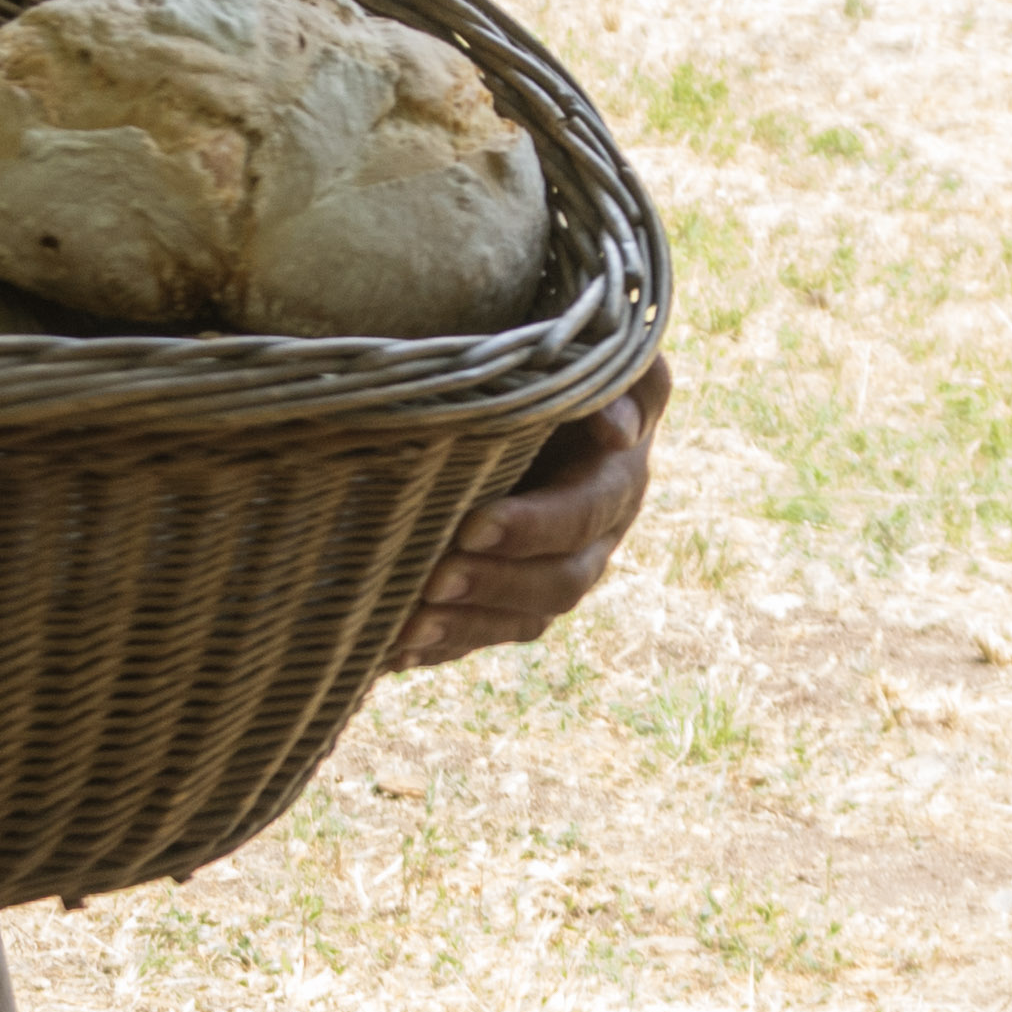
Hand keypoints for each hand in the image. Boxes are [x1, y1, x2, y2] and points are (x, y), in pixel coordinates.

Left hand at [390, 355, 668, 671]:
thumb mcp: (598, 357)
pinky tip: (392, 653)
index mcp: (614, 479)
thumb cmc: (558, 366)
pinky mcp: (514, 599)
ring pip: (523, 619)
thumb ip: (619, 379)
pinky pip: (485, 635)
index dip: (534, 527)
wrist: (532, 402)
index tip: (474, 527)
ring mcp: (554, 574)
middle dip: (495, 584)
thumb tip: (617, 428)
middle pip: (559, 581)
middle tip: (435, 580)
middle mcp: (594, 538)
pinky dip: (441, 646)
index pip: (584, 513)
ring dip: (465, 627)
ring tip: (407, 629)